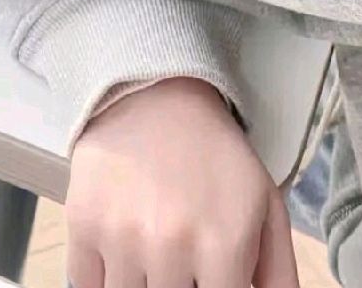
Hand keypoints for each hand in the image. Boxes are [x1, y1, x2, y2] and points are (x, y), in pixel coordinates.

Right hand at [67, 78, 299, 287]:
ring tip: (153, 249)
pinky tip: (121, 250)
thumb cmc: (214, 152)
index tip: (205, 276)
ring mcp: (121, 237)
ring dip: (140, 283)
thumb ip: (279, 276)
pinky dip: (102, 279)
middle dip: (179, 285)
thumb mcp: (265, 204)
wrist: (157, 93)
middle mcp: (170, 246)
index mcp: (223, 246)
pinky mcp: (83, 224)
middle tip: (180, 260)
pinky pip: (85, 287)